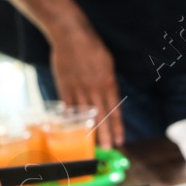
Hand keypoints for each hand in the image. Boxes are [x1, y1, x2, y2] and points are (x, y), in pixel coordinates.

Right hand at [50, 22, 122, 149]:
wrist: (71, 35)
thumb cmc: (91, 47)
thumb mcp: (107, 64)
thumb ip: (108, 83)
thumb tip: (109, 98)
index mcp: (108, 83)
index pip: (115, 110)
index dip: (118, 127)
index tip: (121, 140)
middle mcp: (94, 89)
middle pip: (101, 117)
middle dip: (106, 135)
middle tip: (108, 150)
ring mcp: (78, 89)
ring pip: (85, 116)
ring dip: (89, 132)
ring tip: (91, 146)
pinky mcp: (64, 87)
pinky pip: (68, 108)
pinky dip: (71, 120)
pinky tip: (72, 131)